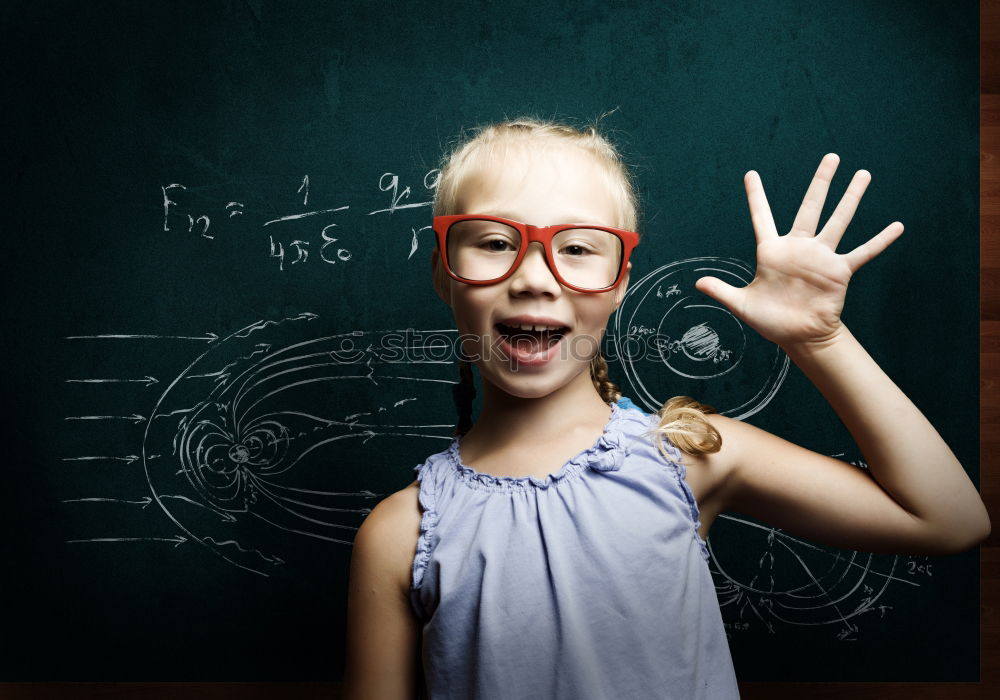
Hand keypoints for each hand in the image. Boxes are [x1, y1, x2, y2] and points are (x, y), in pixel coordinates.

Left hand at [695, 153, 903, 350]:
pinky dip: (879, 241)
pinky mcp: (839, 271)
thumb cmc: (769, 320)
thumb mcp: (741, 305)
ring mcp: (821, 257)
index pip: (762, 218)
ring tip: (863, 174)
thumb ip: (721, 291)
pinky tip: (897, 226)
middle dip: (821, 182)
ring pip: (839, 220)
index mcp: (772, 252)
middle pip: (810, 207)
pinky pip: (863, 253)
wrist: (798, 336)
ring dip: (851, 198)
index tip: (751, 174)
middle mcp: (798, 248)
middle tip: (831, 157)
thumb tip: (697, 283)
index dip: (756, 197)